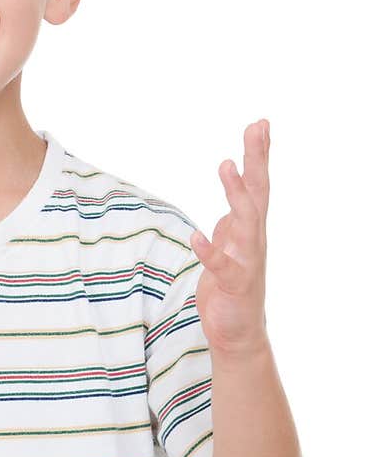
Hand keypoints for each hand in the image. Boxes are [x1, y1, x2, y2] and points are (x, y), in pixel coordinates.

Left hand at [188, 119, 269, 357]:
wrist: (237, 332)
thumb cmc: (232, 288)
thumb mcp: (230, 248)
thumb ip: (231, 227)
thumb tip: (229, 208)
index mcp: (250, 228)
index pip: (258, 185)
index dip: (258, 155)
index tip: (260, 124)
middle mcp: (253, 239)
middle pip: (258, 193)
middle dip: (257, 160)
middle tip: (256, 128)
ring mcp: (246, 261)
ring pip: (245, 222)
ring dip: (236, 194)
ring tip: (226, 165)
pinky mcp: (232, 284)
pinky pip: (221, 265)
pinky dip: (209, 251)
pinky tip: (196, 237)